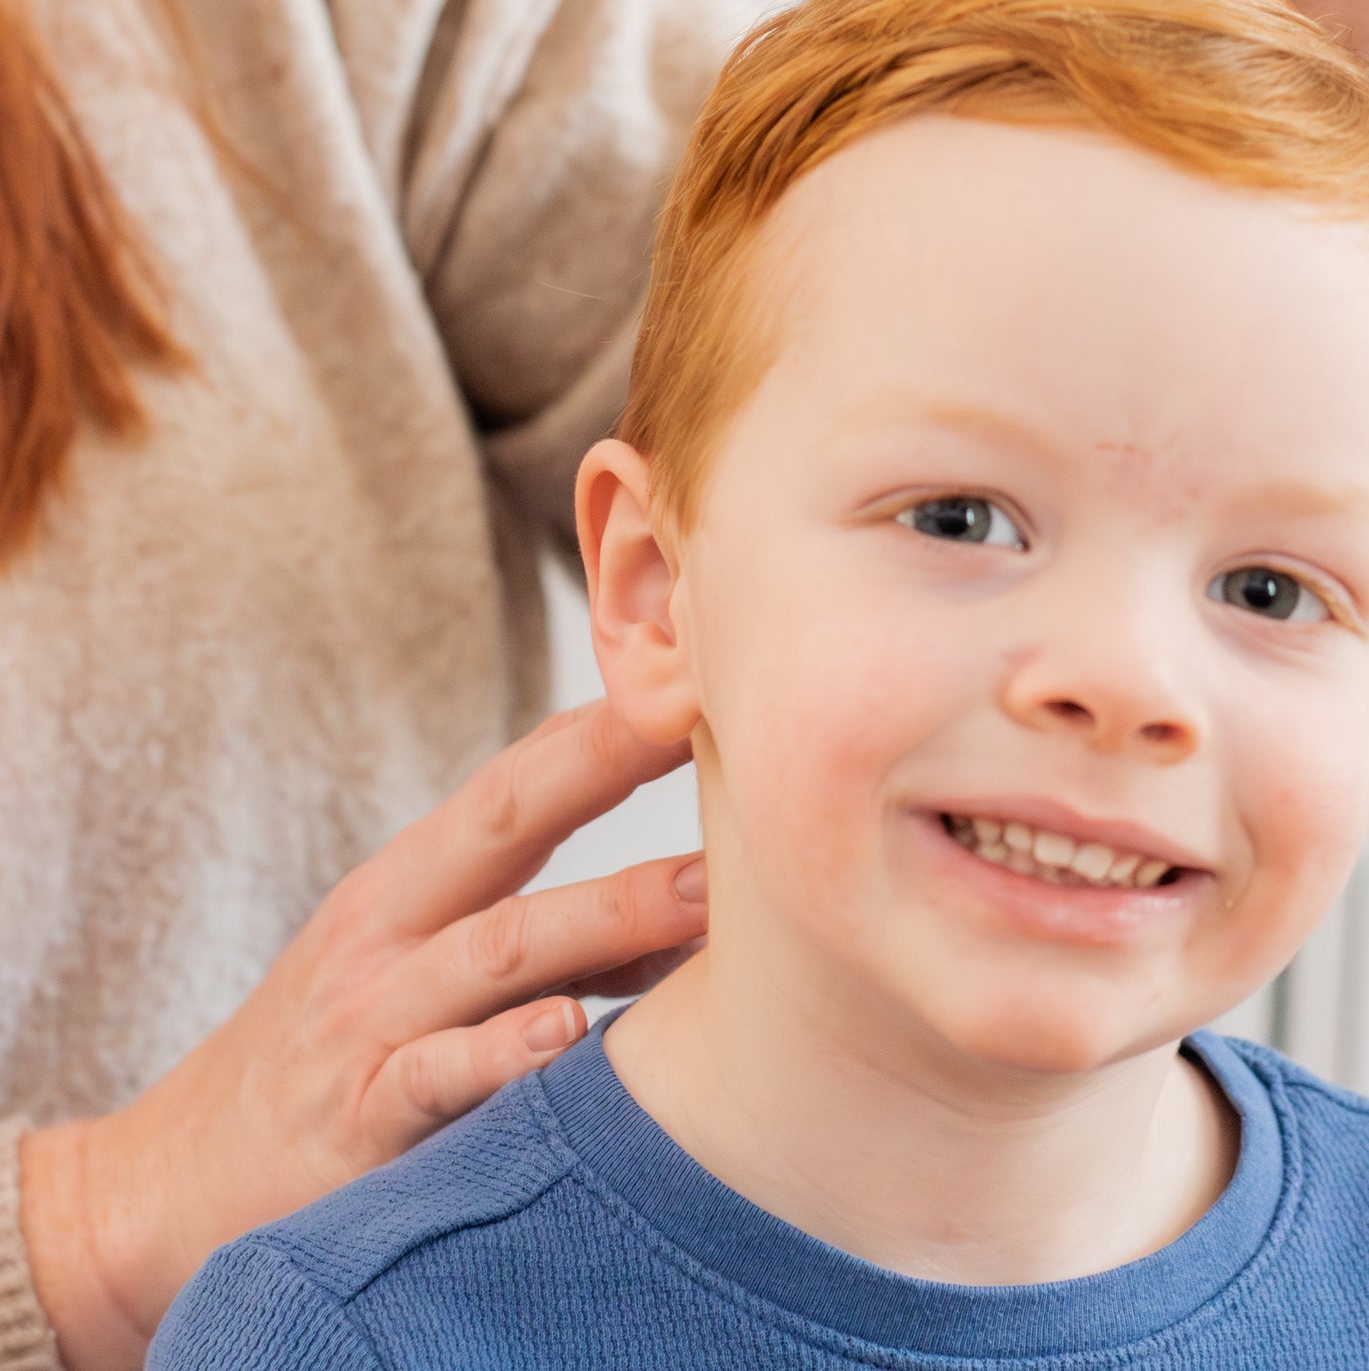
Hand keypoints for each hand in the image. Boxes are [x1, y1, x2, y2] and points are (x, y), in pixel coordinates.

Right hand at [20, 700, 705, 1368]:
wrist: (165, 1189)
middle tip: (709, 730)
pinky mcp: (357, 1120)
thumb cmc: (337, 1060)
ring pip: (501, 948)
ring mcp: (374, 1020)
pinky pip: (436, 1078)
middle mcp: (394, 930)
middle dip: (606, 764)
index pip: (522, 776)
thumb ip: (557, 939)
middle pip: (508, 821)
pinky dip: (501, 1055)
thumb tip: (700, 906)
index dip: (610, 725)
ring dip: (606, 916)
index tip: (698, 673)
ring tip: (698, 894)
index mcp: (415, 881)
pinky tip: (566, 1036)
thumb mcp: (429, 972)